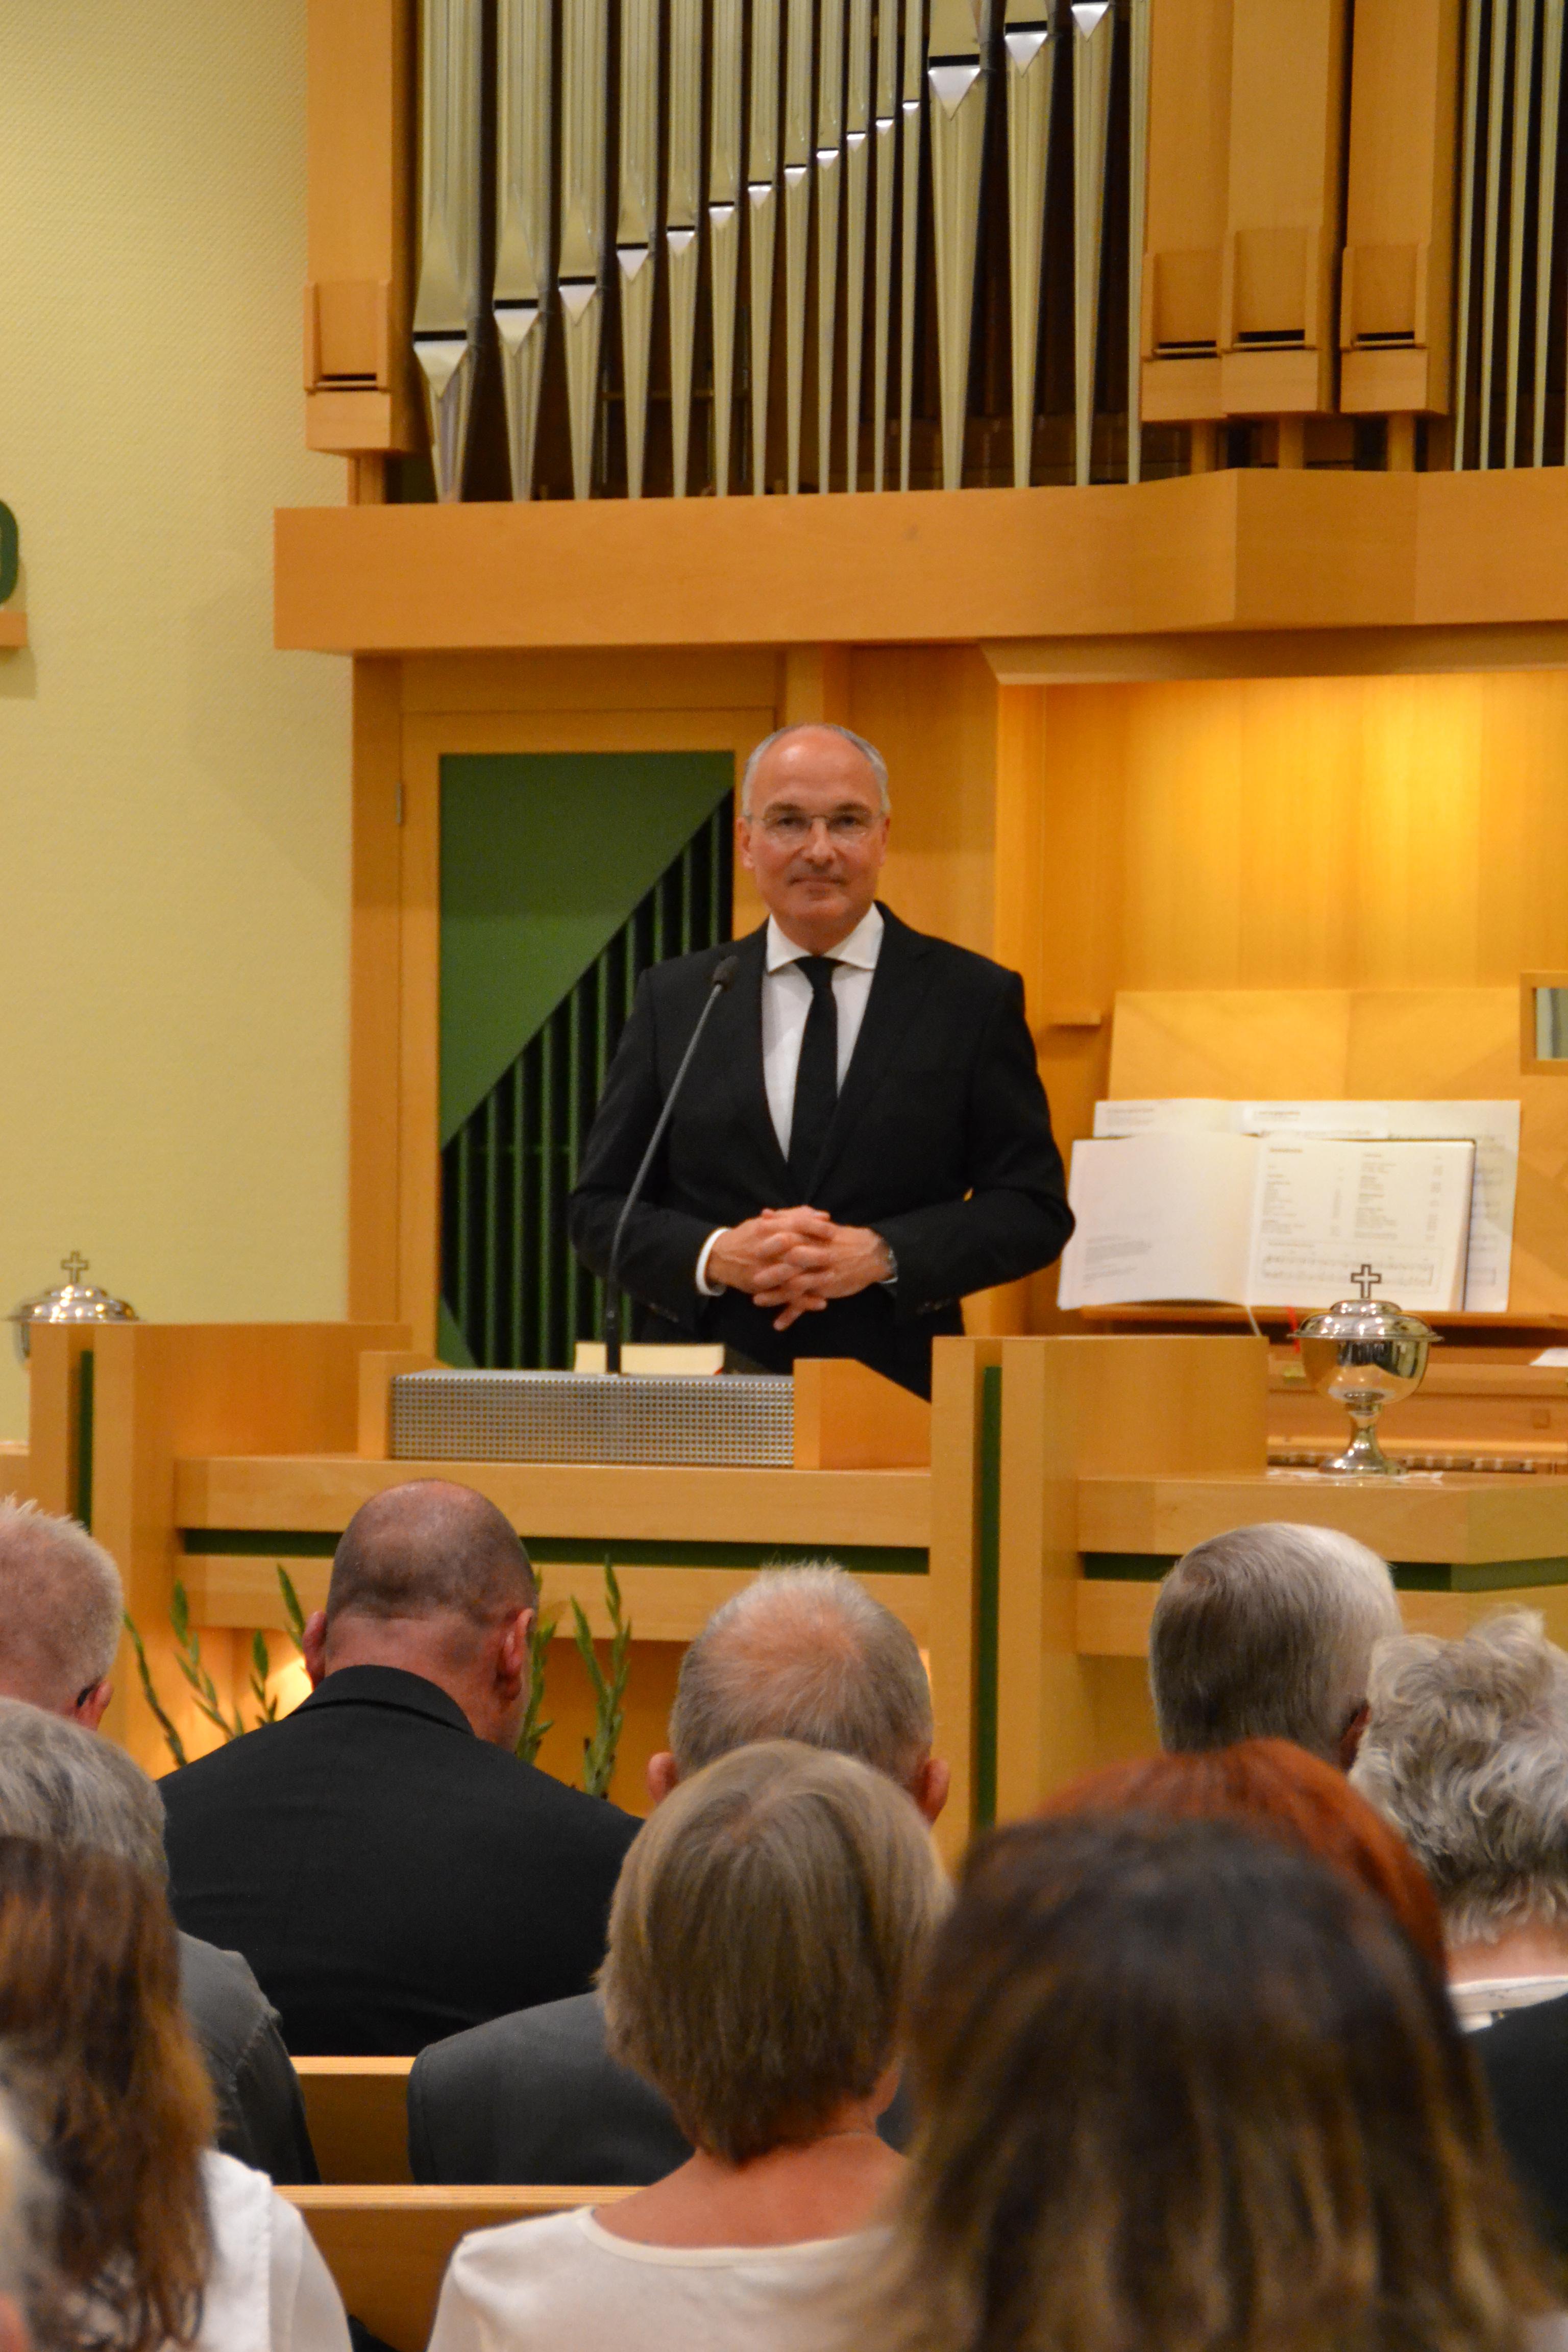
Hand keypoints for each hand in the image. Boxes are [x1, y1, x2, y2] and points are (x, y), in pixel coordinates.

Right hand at [706, 1207, 836, 1296]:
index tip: (832, 1229)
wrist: (719, 1257)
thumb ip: (791, 1216)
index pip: (795, 1225)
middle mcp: (764, 1249)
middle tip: (835, 1254)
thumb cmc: (747, 1236)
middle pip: (794, 1249)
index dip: (815, 1227)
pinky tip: (821, 1302)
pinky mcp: (762, 1287)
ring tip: (832, 1276)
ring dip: (813, 1278)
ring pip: (791, 1275)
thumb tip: (819, 1214)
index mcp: (766, 1229)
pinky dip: (804, 1301)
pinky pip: (785, 1296)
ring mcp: (762, 1270)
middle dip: (816, 1252)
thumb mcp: (765, 1222)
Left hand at [754, 1221, 892, 1329]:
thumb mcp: (817, 1224)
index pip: (787, 1236)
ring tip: (756, 1301)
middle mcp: (816, 1254)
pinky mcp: (824, 1289)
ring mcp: (820, 1273)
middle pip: (789, 1262)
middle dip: (770, 1270)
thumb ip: (788, 1220)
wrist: (870, 1254)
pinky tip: (778, 1324)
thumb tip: (763, 1213)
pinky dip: (791, 1314)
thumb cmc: (840, 1238)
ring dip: (775, 1295)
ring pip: (795, 1285)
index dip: (768, 1241)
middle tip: (750, 1277)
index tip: (750, 1246)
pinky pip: (806, 1304)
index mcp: (811, 1236)